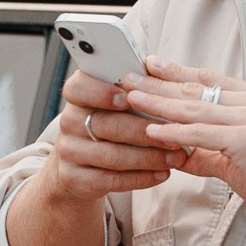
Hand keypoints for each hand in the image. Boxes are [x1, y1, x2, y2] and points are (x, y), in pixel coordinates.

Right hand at [41, 63, 196, 208]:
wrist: (82, 165)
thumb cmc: (112, 122)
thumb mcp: (119, 100)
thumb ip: (135, 83)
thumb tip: (156, 64)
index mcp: (79, 95)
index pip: (79, 87)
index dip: (102, 92)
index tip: (129, 97)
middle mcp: (69, 121)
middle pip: (105, 125)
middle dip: (143, 131)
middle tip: (174, 133)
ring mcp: (69, 151)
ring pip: (111, 156)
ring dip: (148, 157)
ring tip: (176, 157)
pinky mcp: (74, 178)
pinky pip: (110, 180)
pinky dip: (140, 178)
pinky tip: (162, 173)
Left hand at [115, 62, 245, 236]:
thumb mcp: (235, 160)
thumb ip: (205, 153)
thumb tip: (176, 154)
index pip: (207, 78)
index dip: (175, 71)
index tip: (148, 64)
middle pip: (196, 88)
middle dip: (157, 83)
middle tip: (126, 78)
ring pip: (194, 107)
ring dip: (158, 103)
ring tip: (130, 98)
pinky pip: (201, 133)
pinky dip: (173, 132)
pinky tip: (151, 131)